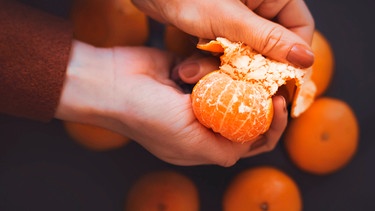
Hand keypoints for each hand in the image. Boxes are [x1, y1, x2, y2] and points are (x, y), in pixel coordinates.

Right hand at [55, 40, 286, 165]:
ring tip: (252, 74)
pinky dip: (225, 67)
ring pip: (234, 92)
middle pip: (246, 117)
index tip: (278, 105)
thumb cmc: (143, 116)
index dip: (270, 127)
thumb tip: (251, 144)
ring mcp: (196, 97)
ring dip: (244, 84)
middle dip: (265, 105)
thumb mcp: (186, 143)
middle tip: (276, 88)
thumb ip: (220, 150)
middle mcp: (201, 123)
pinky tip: (229, 62)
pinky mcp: (190, 74)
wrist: (109, 81)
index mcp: (200, 145)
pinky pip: (217, 70)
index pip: (247, 143)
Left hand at [132, 0, 314, 67]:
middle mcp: (259, 3)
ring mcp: (237, 14)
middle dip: (251, 66)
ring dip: (225, 66)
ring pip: (246, 51)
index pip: (299, 29)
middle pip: (272, 44)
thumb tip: (305, 59)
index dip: (292, 58)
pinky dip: (211, 60)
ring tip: (200, 69)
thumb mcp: (229, 18)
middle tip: (238, 83)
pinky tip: (192, 64)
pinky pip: (225, 50)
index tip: (280, 82)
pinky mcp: (217, 24)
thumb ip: (267, 39)